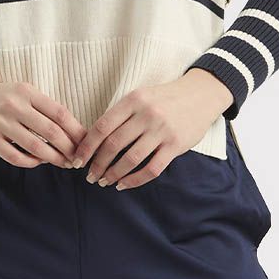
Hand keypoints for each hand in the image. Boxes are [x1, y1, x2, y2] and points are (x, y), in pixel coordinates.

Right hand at [0, 77, 87, 168]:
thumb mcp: (20, 92)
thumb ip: (41, 107)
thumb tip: (70, 129)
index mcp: (26, 91)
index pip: (59, 112)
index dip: (76, 129)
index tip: (86, 141)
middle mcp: (14, 105)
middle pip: (51, 131)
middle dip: (69, 148)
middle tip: (78, 158)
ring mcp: (0, 123)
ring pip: (35, 147)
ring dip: (54, 158)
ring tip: (64, 163)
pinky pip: (15, 157)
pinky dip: (31, 162)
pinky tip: (38, 162)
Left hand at [70, 70, 233, 189]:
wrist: (200, 94)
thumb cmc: (164, 98)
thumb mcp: (140, 96)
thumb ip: (121, 114)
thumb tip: (93, 139)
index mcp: (133, 100)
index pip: (102, 126)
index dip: (87, 146)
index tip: (77, 160)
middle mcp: (146, 114)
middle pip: (113, 145)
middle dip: (97, 164)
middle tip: (90, 176)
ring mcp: (162, 130)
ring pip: (130, 159)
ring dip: (113, 174)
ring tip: (104, 182)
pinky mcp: (176, 145)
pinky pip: (151, 169)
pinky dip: (134, 180)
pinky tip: (123, 184)